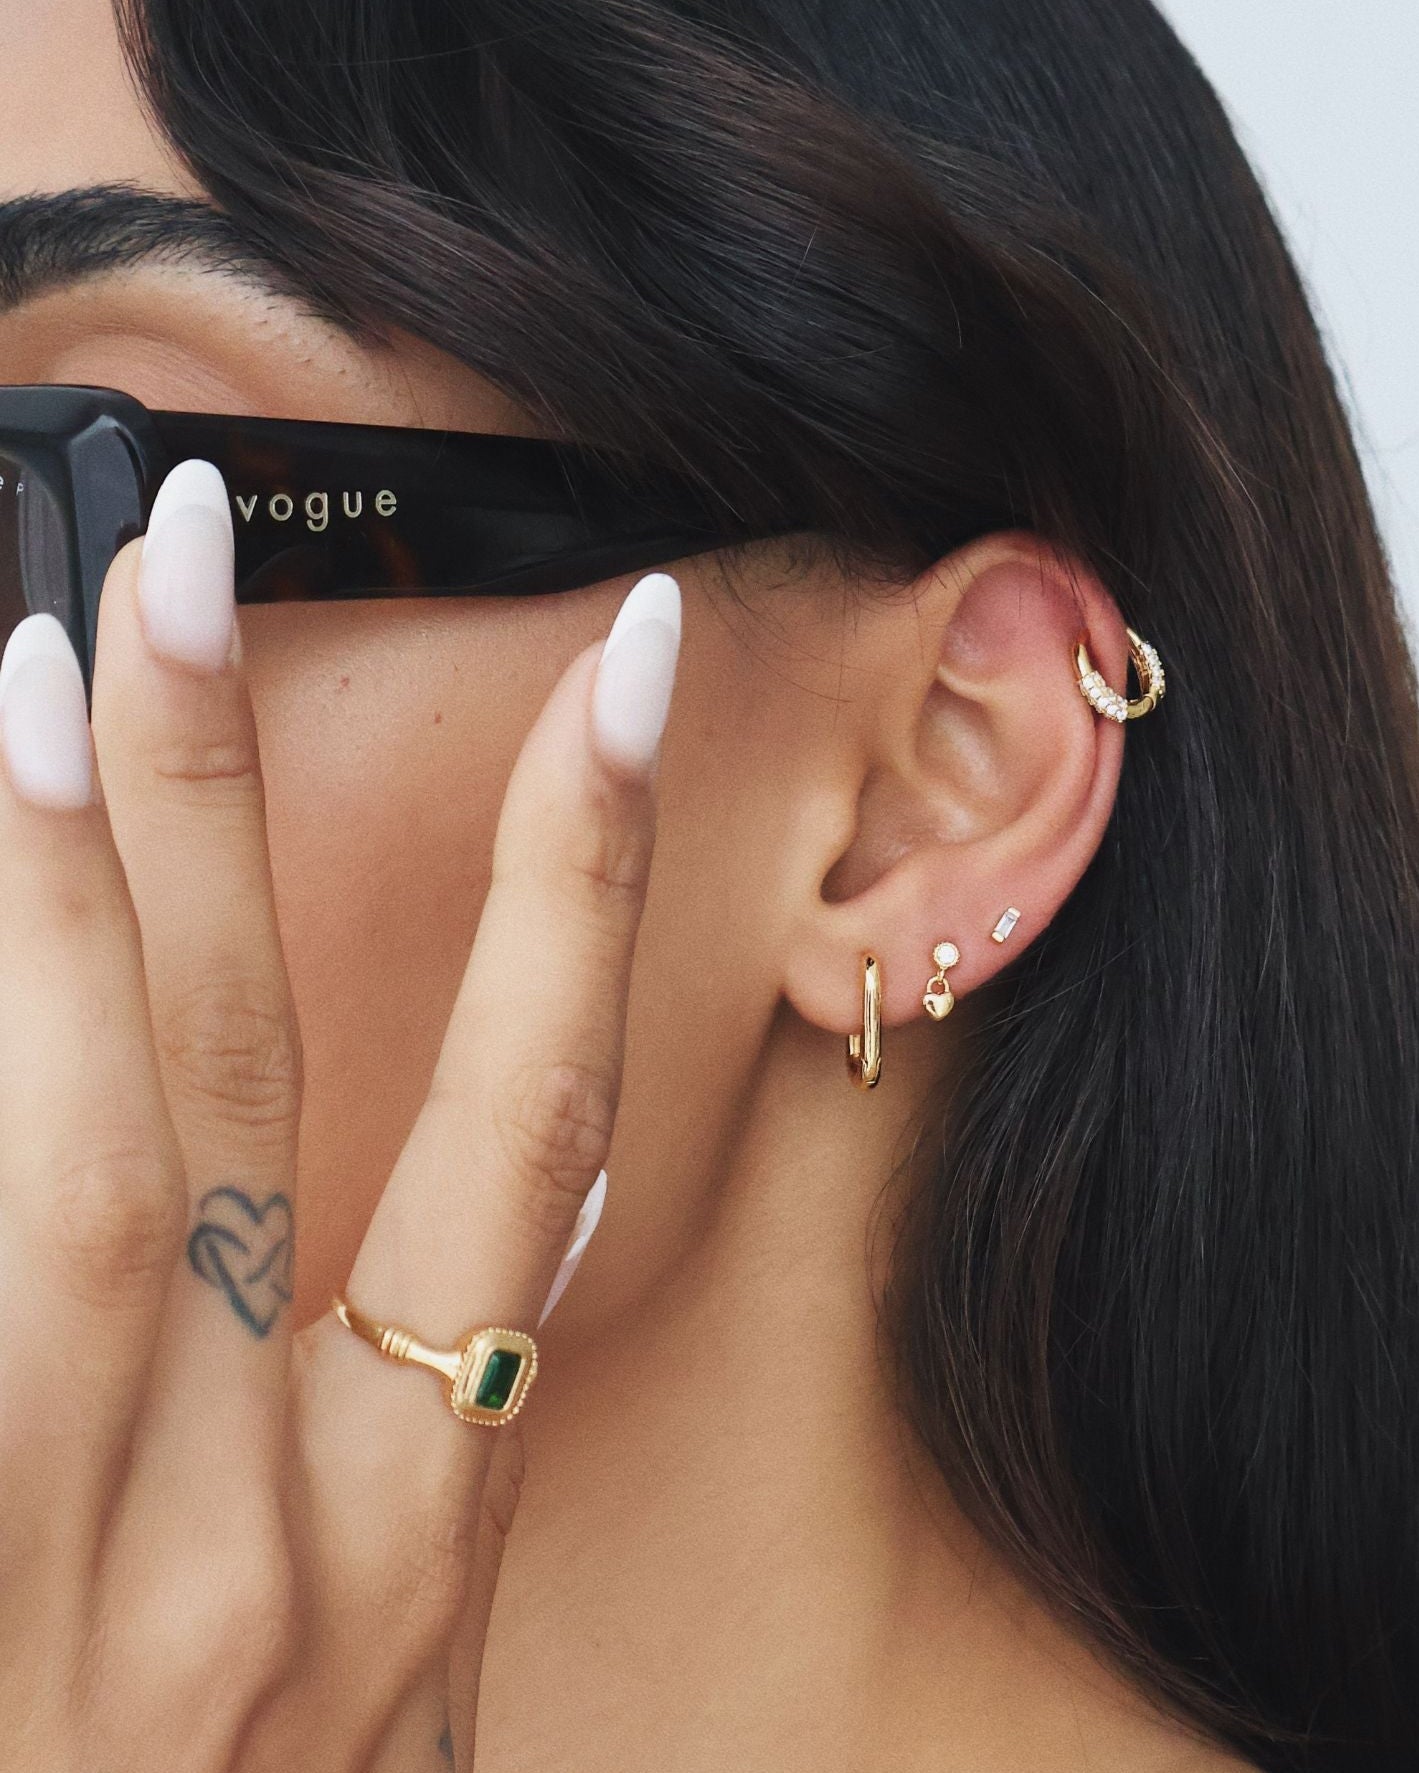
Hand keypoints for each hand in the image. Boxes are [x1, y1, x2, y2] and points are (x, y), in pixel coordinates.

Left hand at [0, 458, 681, 1770]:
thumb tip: (466, 1234)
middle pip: (241, 1085)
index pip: (529, 1121)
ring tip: (33, 688)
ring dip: (60, 902)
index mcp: (413, 1525)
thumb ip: (394, 1461)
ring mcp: (81, 1569)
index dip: (585, 879)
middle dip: (231, 801)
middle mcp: (261, 1533)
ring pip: (62, 1154)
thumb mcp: (383, 1680)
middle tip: (182, 569)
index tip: (622, 673)